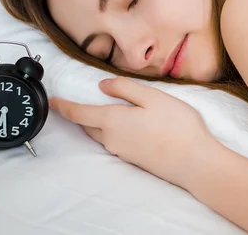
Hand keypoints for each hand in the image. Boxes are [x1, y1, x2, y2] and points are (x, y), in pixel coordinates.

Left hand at [49, 76, 217, 187]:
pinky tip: (129, 125)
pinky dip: (114, 131)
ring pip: (102, 134)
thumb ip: (125, 89)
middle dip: (81, 115)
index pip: (79, 114)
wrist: (194, 162)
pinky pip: (116, 142)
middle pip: (88, 126)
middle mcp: (112, 140)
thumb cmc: (176, 125)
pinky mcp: (134, 160)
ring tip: (108, 110)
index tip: (52, 101)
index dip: (63, 107)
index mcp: (112, 121)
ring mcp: (123, 152)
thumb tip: (103, 86)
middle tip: (78, 103)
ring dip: (99, 123)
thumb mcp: (152, 97)